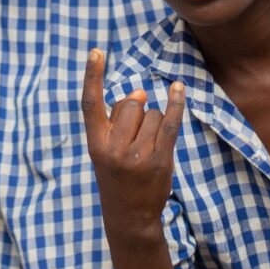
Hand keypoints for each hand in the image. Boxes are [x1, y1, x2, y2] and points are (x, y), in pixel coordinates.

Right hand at [81, 49, 184, 229]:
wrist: (129, 216)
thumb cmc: (117, 177)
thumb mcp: (107, 150)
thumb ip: (118, 120)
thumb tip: (140, 92)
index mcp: (96, 144)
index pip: (91, 104)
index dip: (92, 76)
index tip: (96, 51)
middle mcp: (113, 148)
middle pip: (131, 104)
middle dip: (137, 111)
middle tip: (135, 139)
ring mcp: (137, 155)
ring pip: (153, 114)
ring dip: (155, 124)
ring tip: (147, 150)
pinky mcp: (159, 159)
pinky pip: (170, 123)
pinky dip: (176, 104)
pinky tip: (178, 88)